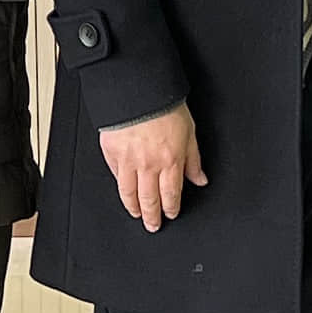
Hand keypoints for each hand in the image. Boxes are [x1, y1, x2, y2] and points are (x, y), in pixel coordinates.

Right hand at [101, 103, 204, 231]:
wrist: (138, 88)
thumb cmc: (165, 105)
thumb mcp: (189, 131)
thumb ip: (194, 159)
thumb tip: (200, 178)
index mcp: (170, 161)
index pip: (171, 195)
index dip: (171, 208)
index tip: (171, 214)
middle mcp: (149, 165)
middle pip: (149, 200)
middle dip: (152, 216)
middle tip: (152, 225)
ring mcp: (128, 160)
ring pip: (129, 193)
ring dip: (133, 207)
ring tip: (136, 213)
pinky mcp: (111, 152)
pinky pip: (115, 175)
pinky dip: (119, 185)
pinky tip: (122, 189)